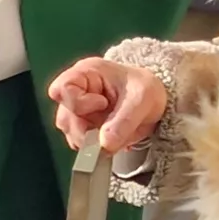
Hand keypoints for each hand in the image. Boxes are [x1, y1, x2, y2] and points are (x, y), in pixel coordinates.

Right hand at [47, 55, 169, 151]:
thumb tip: (104, 144)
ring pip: (69, 132)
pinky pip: (78, 143)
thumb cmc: (145, 89)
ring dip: (90, 140)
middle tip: (110, 130)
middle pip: (65, 116)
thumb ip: (124, 122)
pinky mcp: (82, 126)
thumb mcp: (142, 100)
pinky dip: (94, 147)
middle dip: (87, 129)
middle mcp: (76, 90)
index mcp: (86, 72)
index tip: (102, 104)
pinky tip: (110, 139)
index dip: (79, 102)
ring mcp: (77, 110)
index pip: (63, 88)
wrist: (155, 100)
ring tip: (114, 134)